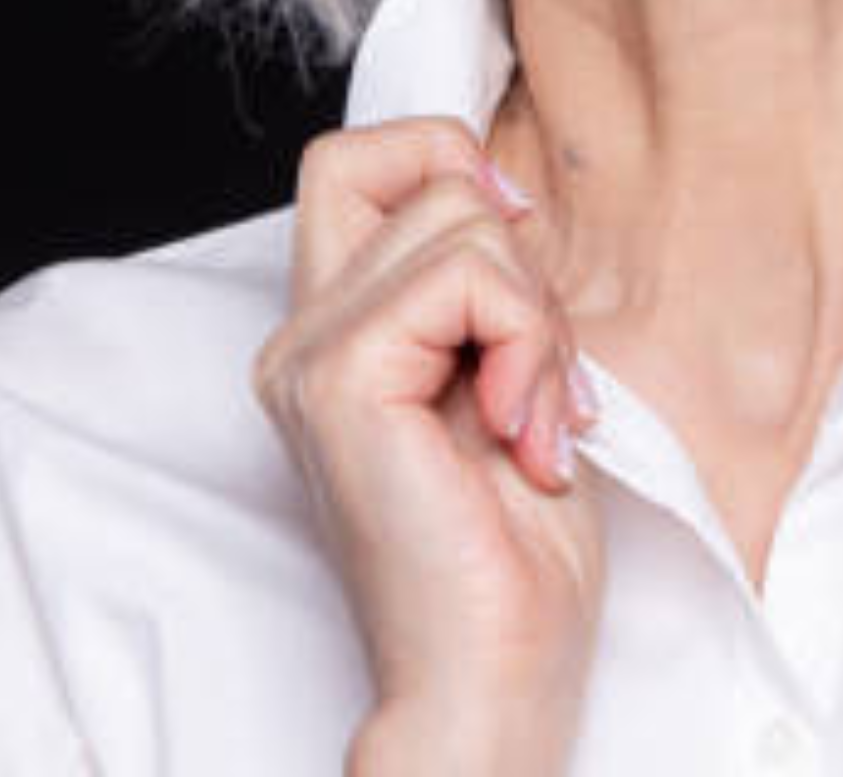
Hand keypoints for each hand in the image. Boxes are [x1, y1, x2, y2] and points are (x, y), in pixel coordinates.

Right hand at [252, 116, 604, 768]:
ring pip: (460, 214)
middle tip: (530, 357)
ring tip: (533, 419)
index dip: (449, 166)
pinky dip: (528, 342)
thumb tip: (500, 189)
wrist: (492, 682)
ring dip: (536, 315)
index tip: (518, 266)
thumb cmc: (512, 556)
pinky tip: (523, 435)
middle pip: (410, 161)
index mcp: (337, 330)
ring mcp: (311, 356)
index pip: (361, 159)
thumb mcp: (507, 375)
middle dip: (509, 239)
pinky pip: (466, 276)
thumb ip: (484, 286)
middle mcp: (305, 335)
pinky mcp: (341, 380)